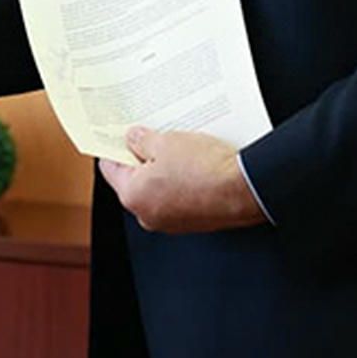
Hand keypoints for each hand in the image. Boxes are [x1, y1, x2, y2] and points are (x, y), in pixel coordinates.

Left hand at [97, 126, 265, 233]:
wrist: (245, 191)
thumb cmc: (205, 169)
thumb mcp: (166, 142)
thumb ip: (142, 140)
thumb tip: (132, 138)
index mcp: (133, 195)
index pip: (110, 168)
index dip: (114, 147)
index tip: (118, 135)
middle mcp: (148, 214)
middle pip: (134, 180)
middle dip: (141, 158)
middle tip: (151, 136)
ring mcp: (171, 221)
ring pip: (157, 189)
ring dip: (163, 170)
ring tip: (177, 148)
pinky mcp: (192, 221)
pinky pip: (177, 197)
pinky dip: (180, 182)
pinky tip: (193, 164)